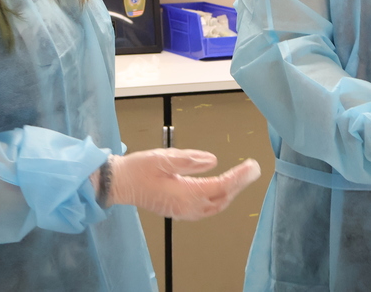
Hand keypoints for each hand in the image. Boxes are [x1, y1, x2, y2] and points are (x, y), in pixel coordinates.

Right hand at [106, 148, 261, 219]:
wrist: (118, 183)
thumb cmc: (137, 169)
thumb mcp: (164, 158)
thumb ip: (190, 160)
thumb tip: (213, 161)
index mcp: (185, 194)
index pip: (220, 186)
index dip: (238, 177)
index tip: (251, 167)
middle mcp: (187, 207)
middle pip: (221, 198)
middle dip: (239, 184)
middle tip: (252, 170)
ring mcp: (183, 211)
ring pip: (215, 206)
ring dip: (230, 192)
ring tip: (241, 178)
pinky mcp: (178, 210)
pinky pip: (206, 209)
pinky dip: (219, 199)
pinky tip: (221, 191)